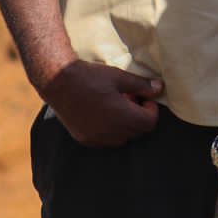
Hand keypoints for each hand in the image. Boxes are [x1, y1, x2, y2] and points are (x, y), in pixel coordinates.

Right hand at [41, 59, 161, 146]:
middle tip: (131, 99)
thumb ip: (142, 86)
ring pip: (122, 138)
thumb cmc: (90, 77)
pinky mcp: (83, 138)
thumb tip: (160, 88)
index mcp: (120, 117)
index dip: (152, 111)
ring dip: (125, 125)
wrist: (57, 82)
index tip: (145, 98)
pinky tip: (104, 113)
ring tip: (117, 105)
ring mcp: (94, 138)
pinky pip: (105, 140)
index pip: (149, 124)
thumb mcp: (119, 77)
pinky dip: (111, 131)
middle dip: (139, 116)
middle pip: (136, 131)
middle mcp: (109, 132)